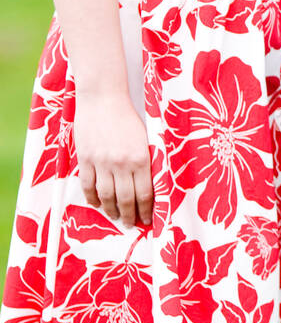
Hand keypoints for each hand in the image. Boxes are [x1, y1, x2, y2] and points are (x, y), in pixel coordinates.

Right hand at [74, 91, 153, 227]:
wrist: (103, 98)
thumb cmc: (128, 116)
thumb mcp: (145, 136)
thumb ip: (147, 159)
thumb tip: (152, 184)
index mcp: (140, 157)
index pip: (145, 193)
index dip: (146, 210)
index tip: (148, 219)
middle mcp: (121, 163)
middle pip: (126, 199)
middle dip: (129, 216)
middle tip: (131, 224)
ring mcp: (101, 163)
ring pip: (107, 196)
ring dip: (111, 211)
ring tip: (115, 217)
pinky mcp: (86, 159)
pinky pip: (88, 186)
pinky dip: (93, 198)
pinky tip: (98, 204)